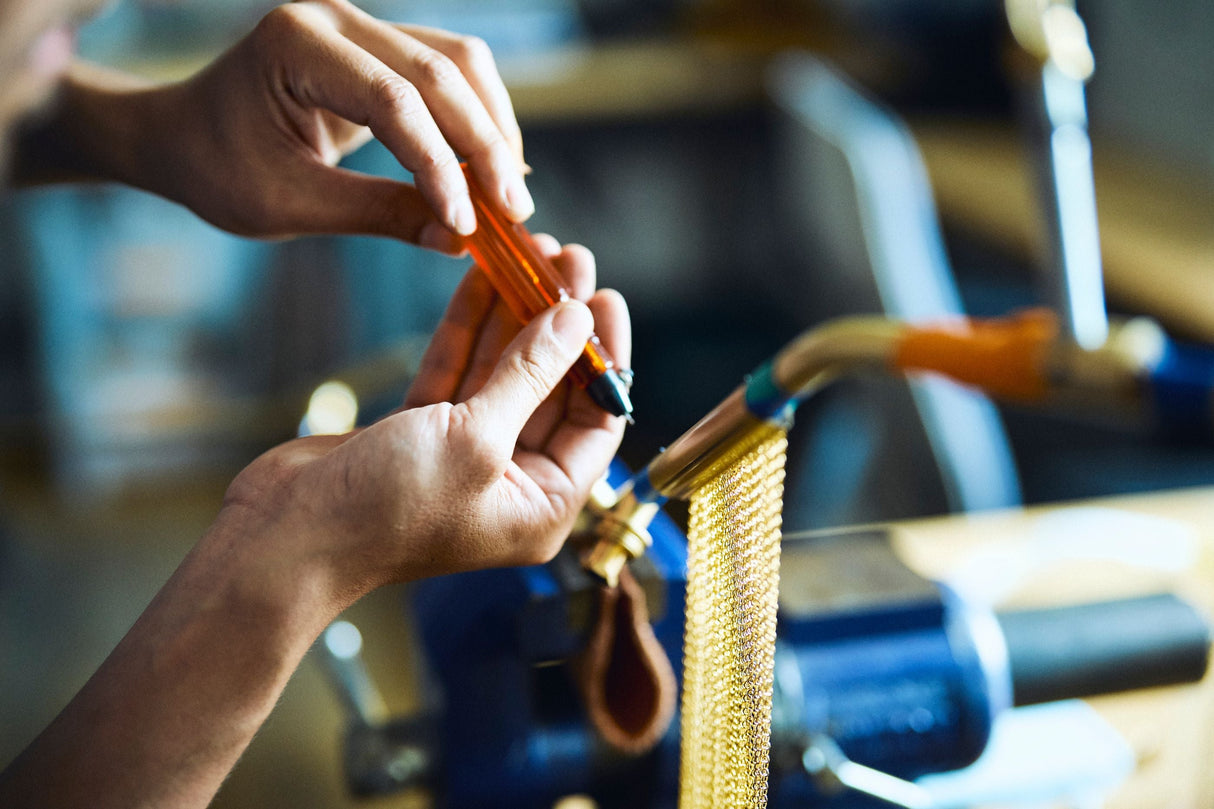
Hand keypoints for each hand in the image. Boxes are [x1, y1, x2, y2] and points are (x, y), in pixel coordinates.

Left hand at [30, 0, 531, 249]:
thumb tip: (459, 241)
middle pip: (441, 71)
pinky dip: (479, 119)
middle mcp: (335, 16)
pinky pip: (449, 72)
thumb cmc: (218, 169)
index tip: (469, 224)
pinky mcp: (380, 45)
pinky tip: (494, 169)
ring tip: (510, 194)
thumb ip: (376, 215)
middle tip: (514, 214)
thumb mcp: (289, 204)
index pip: (393, 101)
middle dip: (485, 145)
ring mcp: (361, 25)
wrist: (183, 136)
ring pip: (460, 62)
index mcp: (296, 45)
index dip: (440, 165)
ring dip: (493, 127)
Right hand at [219, 239, 628, 600]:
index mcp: (541, 506)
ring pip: (502, 374)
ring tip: (534, 254)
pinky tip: (482, 278)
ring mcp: (464, 456)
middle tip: (571, 260)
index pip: (595, 423)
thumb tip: (577, 320)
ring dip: (516, 315)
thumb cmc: (386, 508)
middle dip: (560, 326)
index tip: (605, 297)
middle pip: (552, 391)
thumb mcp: (475, 438)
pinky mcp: (419, 433)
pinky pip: (457, 373)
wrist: (284, 536)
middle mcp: (511, 483)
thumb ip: (529, 375)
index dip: (605, 359)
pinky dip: (469, 328)